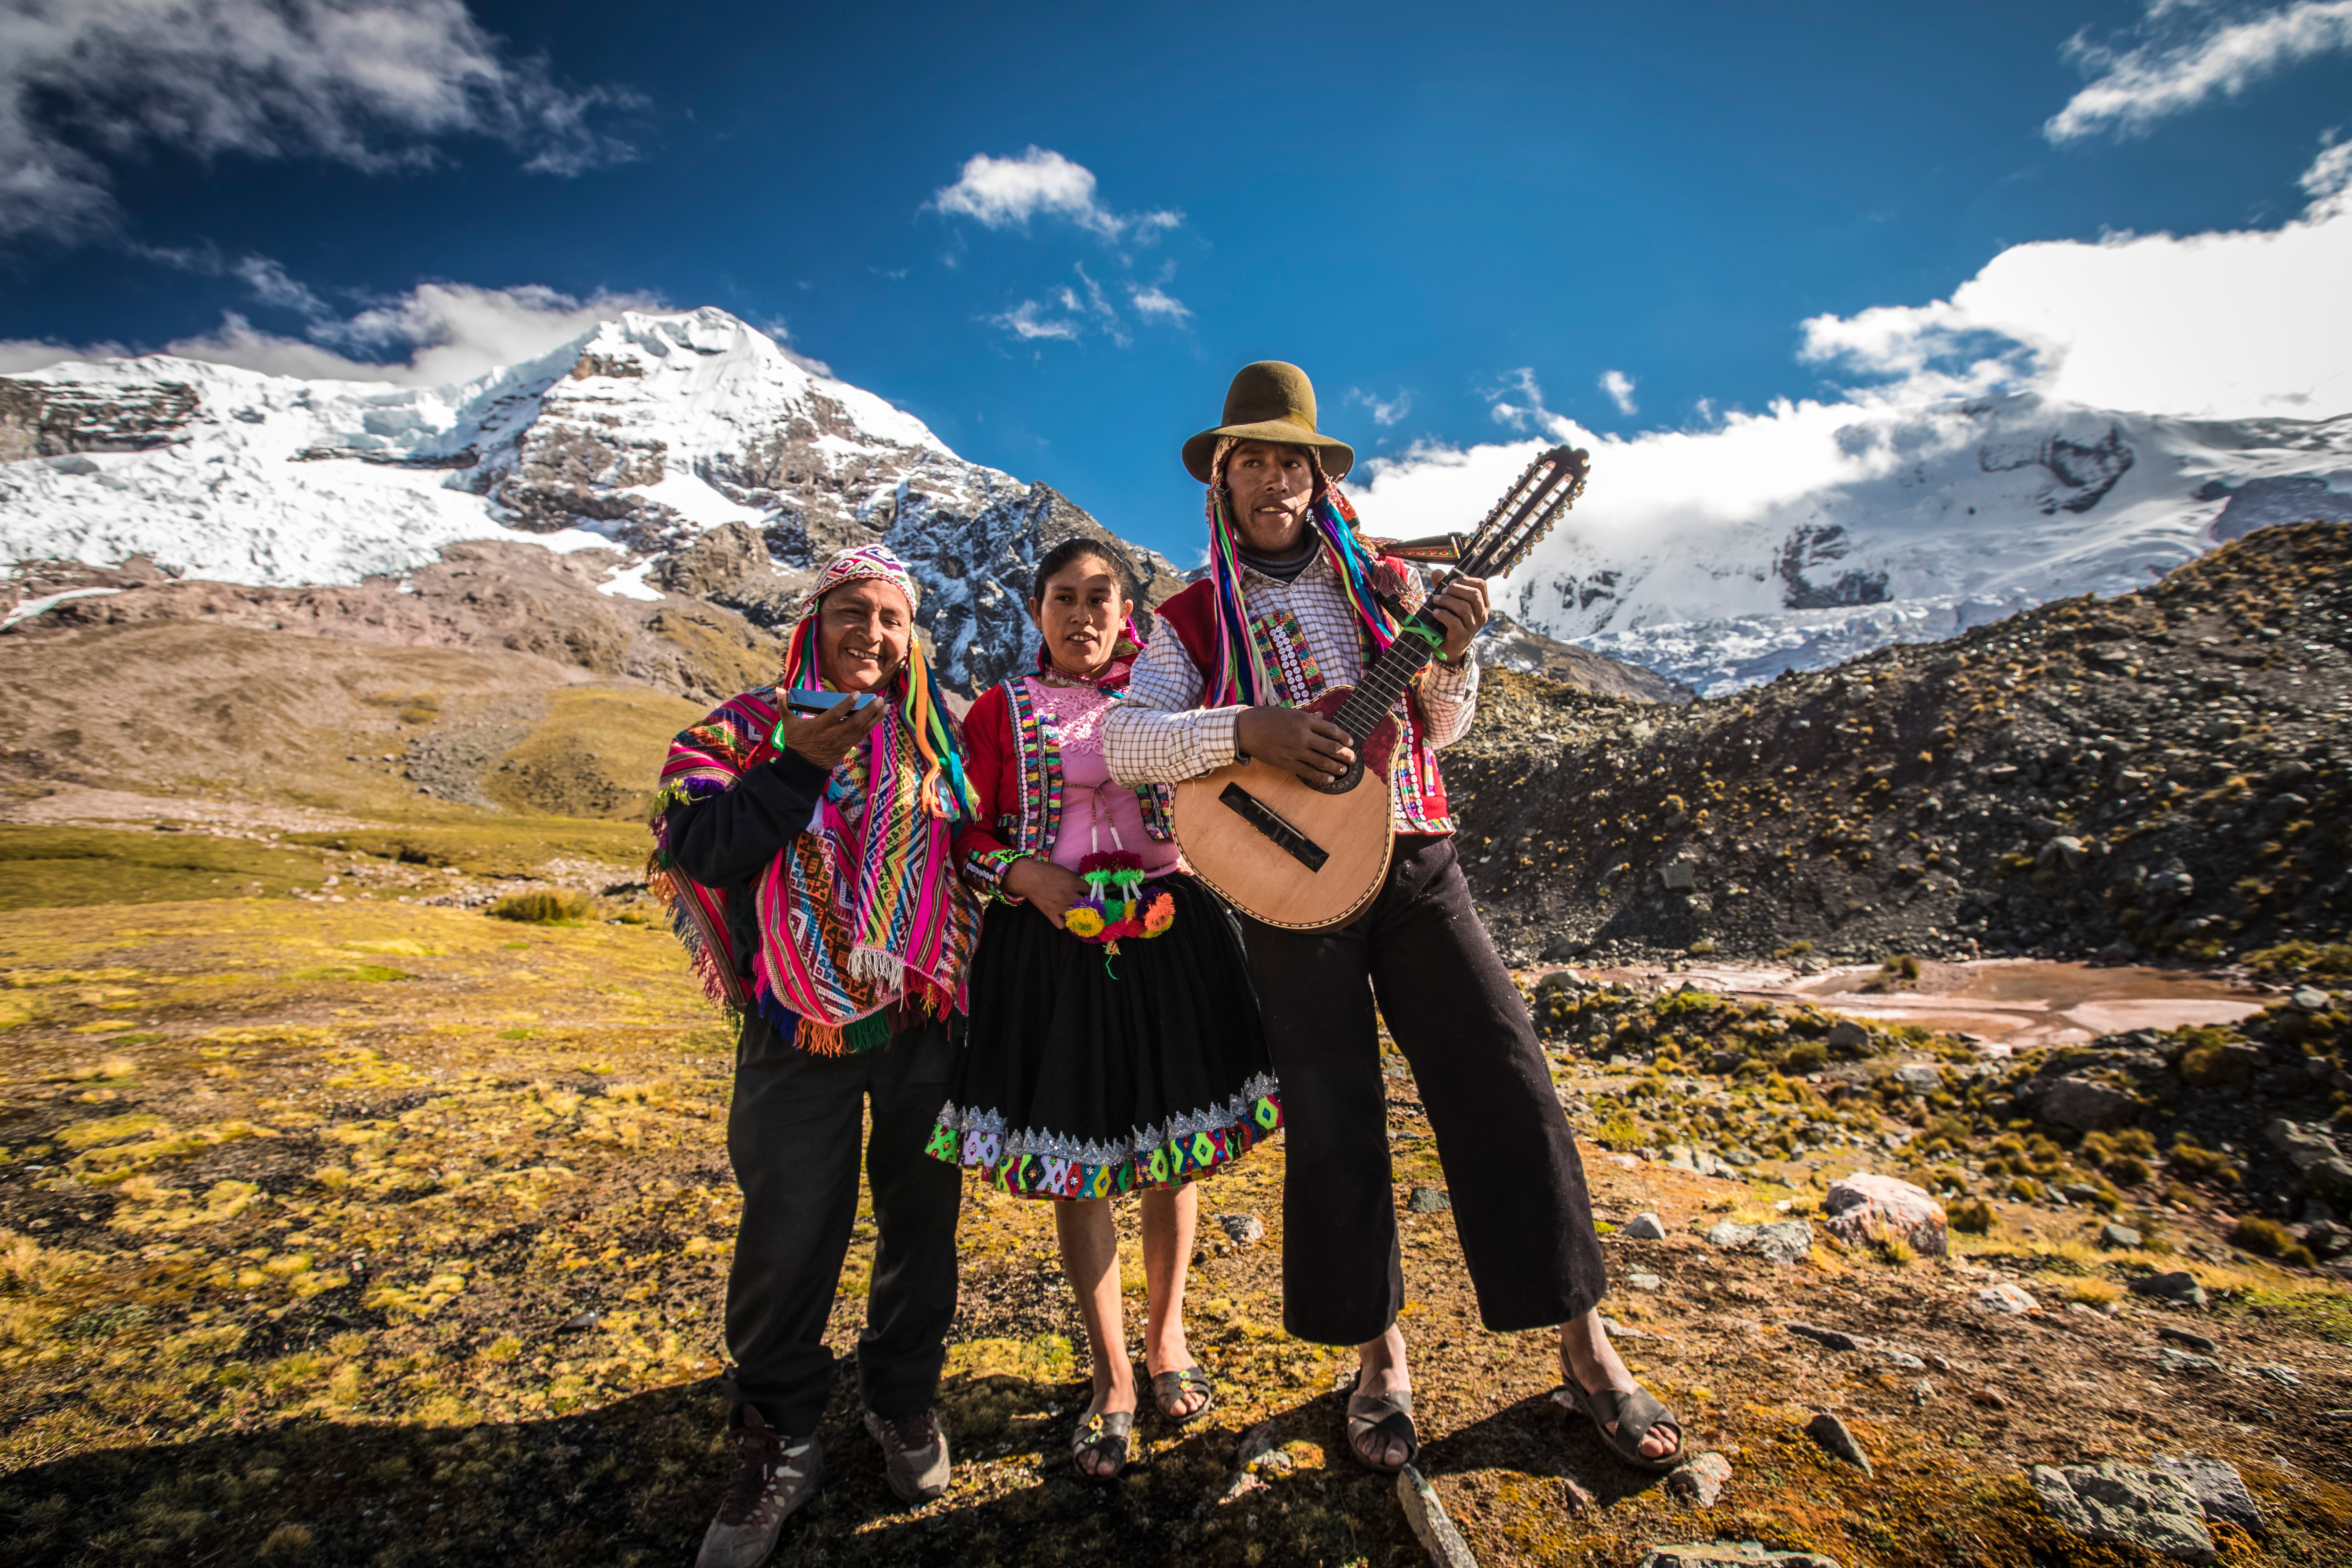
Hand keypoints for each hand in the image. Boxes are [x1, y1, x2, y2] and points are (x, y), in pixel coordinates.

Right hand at [779, 696, 886, 769]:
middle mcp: (833, 735)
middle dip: (868, 710)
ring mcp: (842, 742)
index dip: (847, 704)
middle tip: (878, 699)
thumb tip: (778, 689)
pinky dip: (871, 726)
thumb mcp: (788, 724)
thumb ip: (784, 706)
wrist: (803, 766)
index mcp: (819, 727)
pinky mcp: (846, 747)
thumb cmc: (796, 742)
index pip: (836, 714)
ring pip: (862, 729)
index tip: (857, 694)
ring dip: (875, 717)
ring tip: (885, 706)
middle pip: (854, 722)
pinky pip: (861, 735)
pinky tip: (878, 717)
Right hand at [1003, 856, 1089, 927]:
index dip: (1093, 894)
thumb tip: (1083, 888)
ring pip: (1077, 917)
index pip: (1091, 891)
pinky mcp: (1051, 914)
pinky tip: (1064, 918)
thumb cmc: (1046, 871)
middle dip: (1090, 907)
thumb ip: (1075, 880)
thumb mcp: (1065, 871)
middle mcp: (1069, 896)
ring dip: (1078, 916)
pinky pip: (1062, 925)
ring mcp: (1060, 906)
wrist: (1028, 877)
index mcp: (1074, 883)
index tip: (1093, 896)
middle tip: (1089, 908)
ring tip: (1077, 915)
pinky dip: (1064, 923)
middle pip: (1087, 906)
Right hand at [1237, 705, 1354, 784]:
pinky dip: (1321, 777)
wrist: (1246, 729)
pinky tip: (1330, 779)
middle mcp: (1303, 736)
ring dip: (1336, 767)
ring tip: (1344, 770)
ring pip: (1322, 762)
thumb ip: (1307, 717)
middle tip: (1353, 758)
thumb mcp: (1290, 712)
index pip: (1331, 730)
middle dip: (1345, 754)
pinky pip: (1308, 772)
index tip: (1350, 742)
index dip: (1344, 737)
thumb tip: (1321, 717)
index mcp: (1304, 720)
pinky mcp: (1287, 763)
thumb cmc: (1267, 718)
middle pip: (1331, 747)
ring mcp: (1295, 751)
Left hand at [1425, 574, 1489, 660]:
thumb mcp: (1450, 603)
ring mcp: (1473, 627)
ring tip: (1436, 600)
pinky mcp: (1462, 636)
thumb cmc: (1451, 621)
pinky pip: (1454, 622)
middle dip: (1456, 589)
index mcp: (1482, 604)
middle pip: (1473, 595)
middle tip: (1443, 591)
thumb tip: (1437, 572)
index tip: (1452, 581)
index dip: (1466, 579)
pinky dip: (1443, 615)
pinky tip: (1435, 612)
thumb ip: (1445, 587)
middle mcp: (1481, 615)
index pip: (1481, 585)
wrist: (1451, 648)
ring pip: (1464, 608)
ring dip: (1447, 601)